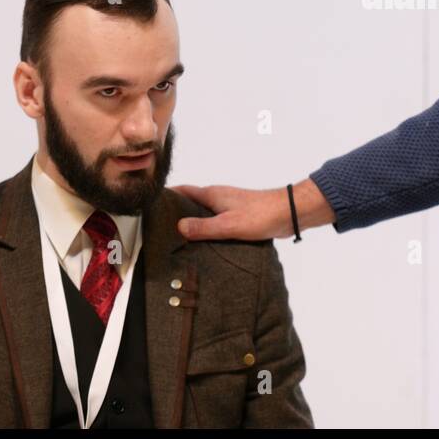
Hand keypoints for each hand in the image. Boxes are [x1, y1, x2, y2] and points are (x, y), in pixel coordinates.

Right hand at [172, 177, 335, 241]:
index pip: (182, 192)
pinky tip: (203, 246)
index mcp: (212, 195)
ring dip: (191, 224)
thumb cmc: (260, 215)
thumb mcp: (229, 224)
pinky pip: (215, 222)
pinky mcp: (238, 218)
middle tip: (158, 231)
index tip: (149, 209)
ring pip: (203, 214)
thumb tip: (178, 226)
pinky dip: (206, 230)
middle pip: (190, 203)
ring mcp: (228, 207)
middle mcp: (218, 198)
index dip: (165, 198)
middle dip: (175, 213)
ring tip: (176, 242)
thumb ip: (204, 227)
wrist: (289, 214)